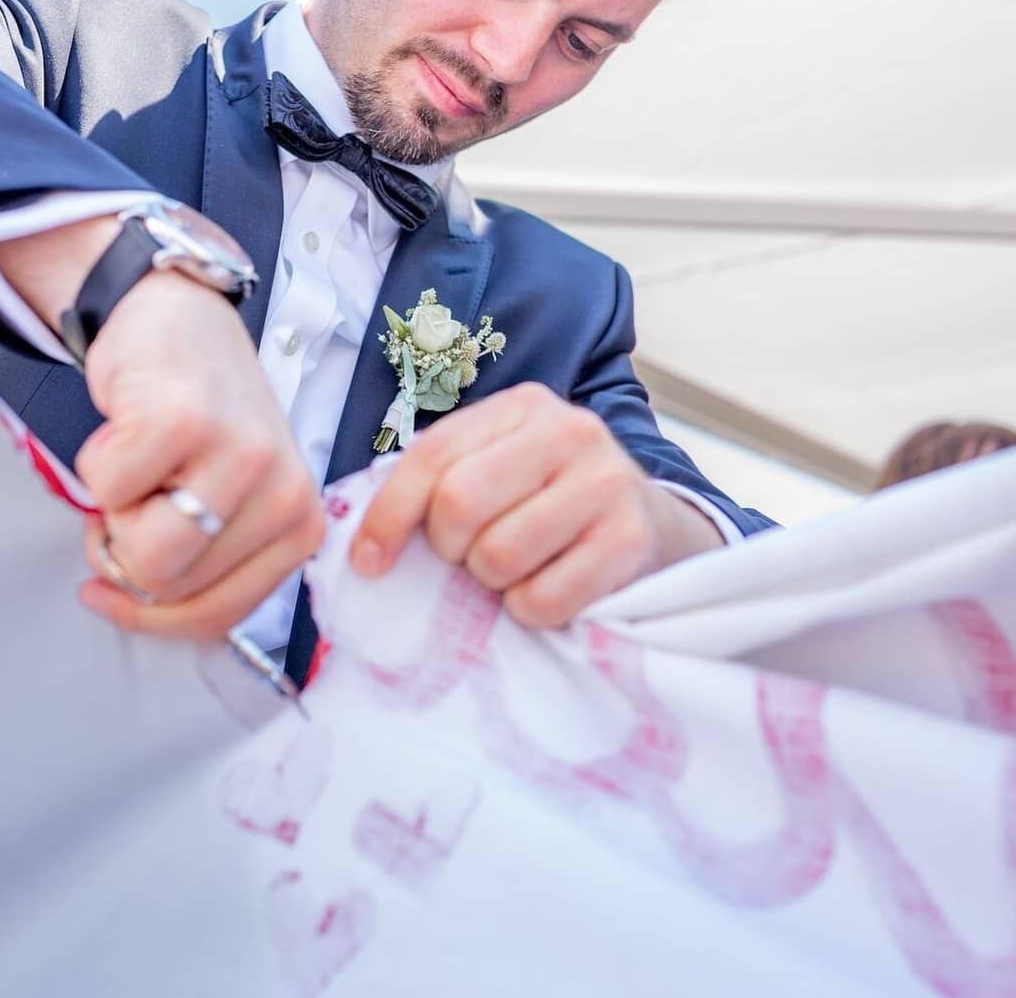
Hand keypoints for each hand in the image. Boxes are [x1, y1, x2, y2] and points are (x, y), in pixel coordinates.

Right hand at [0, 219, 323, 638]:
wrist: (175, 314)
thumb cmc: (195, 413)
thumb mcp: (225, 500)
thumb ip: (201, 561)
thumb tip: (135, 605)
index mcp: (300, 524)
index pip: (215, 618)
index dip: (147, 615)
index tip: (110, 591)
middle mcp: (285, 493)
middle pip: (168, 587)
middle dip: (127, 546)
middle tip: (136, 489)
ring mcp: (240, 456)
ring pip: (141, 551)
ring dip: (111, 508)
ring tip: (136, 458)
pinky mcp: (185, 421)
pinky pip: (107, 489)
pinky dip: (96, 460)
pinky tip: (126, 422)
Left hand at [348, 383, 721, 626]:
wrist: (657, 530)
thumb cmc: (554, 505)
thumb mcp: (501, 469)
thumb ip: (442, 481)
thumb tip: (358, 538)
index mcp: (522, 407)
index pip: (431, 456)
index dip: (388, 515)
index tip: (368, 562)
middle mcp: (569, 431)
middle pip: (458, 504)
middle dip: (449, 549)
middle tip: (469, 557)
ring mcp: (606, 483)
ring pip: (498, 556)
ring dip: (493, 583)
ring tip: (516, 569)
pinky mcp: (631, 540)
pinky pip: (541, 598)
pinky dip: (531, 609)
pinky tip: (550, 586)